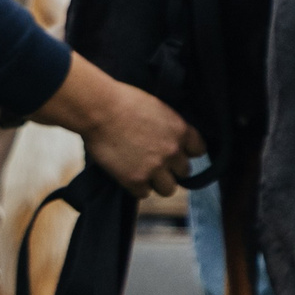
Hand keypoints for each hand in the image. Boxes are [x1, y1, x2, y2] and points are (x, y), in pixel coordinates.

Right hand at [32, 54, 203, 195]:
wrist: (96, 109)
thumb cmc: (120, 101)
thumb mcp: (155, 108)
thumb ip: (168, 128)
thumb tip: (167, 139)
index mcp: (181, 131)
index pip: (198, 150)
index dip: (184, 151)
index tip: (173, 151)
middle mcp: (172, 152)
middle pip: (183, 172)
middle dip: (169, 167)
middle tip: (151, 160)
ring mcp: (155, 168)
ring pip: (168, 189)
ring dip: (156, 182)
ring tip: (140, 171)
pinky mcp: (135, 179)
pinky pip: (143, 193)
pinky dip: (134, 186)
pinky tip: (125, 173)